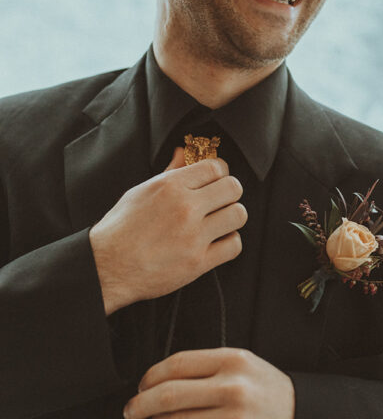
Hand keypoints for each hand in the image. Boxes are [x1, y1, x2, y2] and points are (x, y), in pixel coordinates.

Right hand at [90, 148, 246, 313]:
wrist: (107, 266)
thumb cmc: (121, 229)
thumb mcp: (141, 192)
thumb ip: (169, 172)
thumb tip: (183, 152)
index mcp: (170, 186)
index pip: (216, 167)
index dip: (219, 173)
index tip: (215, 182)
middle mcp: (185, 208)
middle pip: (233, 188)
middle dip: (229, 194)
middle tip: (219, 202)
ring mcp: (194, 236)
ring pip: (238, 215)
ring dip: (231, 218)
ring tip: (218, 222)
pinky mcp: (198, 262)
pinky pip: (234, 245)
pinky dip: (228, 243)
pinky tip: (216, 242)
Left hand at [124, 348, 295, 418]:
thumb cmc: (271, 397)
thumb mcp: (246, 369)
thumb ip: (209, 369)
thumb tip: (160, 383)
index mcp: (234, 361)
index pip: (178, 363)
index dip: (150, 376)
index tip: (141, 386)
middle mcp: (233, 387)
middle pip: (169, 394)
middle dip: (141, 404)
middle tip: (132, 412)